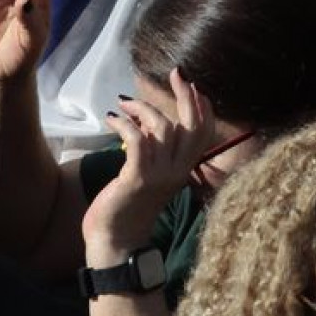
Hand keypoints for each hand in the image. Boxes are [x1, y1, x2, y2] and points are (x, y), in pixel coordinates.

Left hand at [81, 69, 219, 261]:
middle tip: (176, 74)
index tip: (192, 85)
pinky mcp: (136, 178)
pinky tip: (112, 119)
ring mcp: (159, 175)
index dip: (202, 106)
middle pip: (190, 125)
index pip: (203, 132)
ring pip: (163, 128)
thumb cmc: (129, 207)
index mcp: (184, 170)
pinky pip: (137, 140)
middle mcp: (178, 171)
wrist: (115, 241)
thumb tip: (148, 121)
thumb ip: (155, 152)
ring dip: (144, 108)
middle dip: (184, 95)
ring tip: (125, 103)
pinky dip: (124, 124)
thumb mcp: (150, 176)